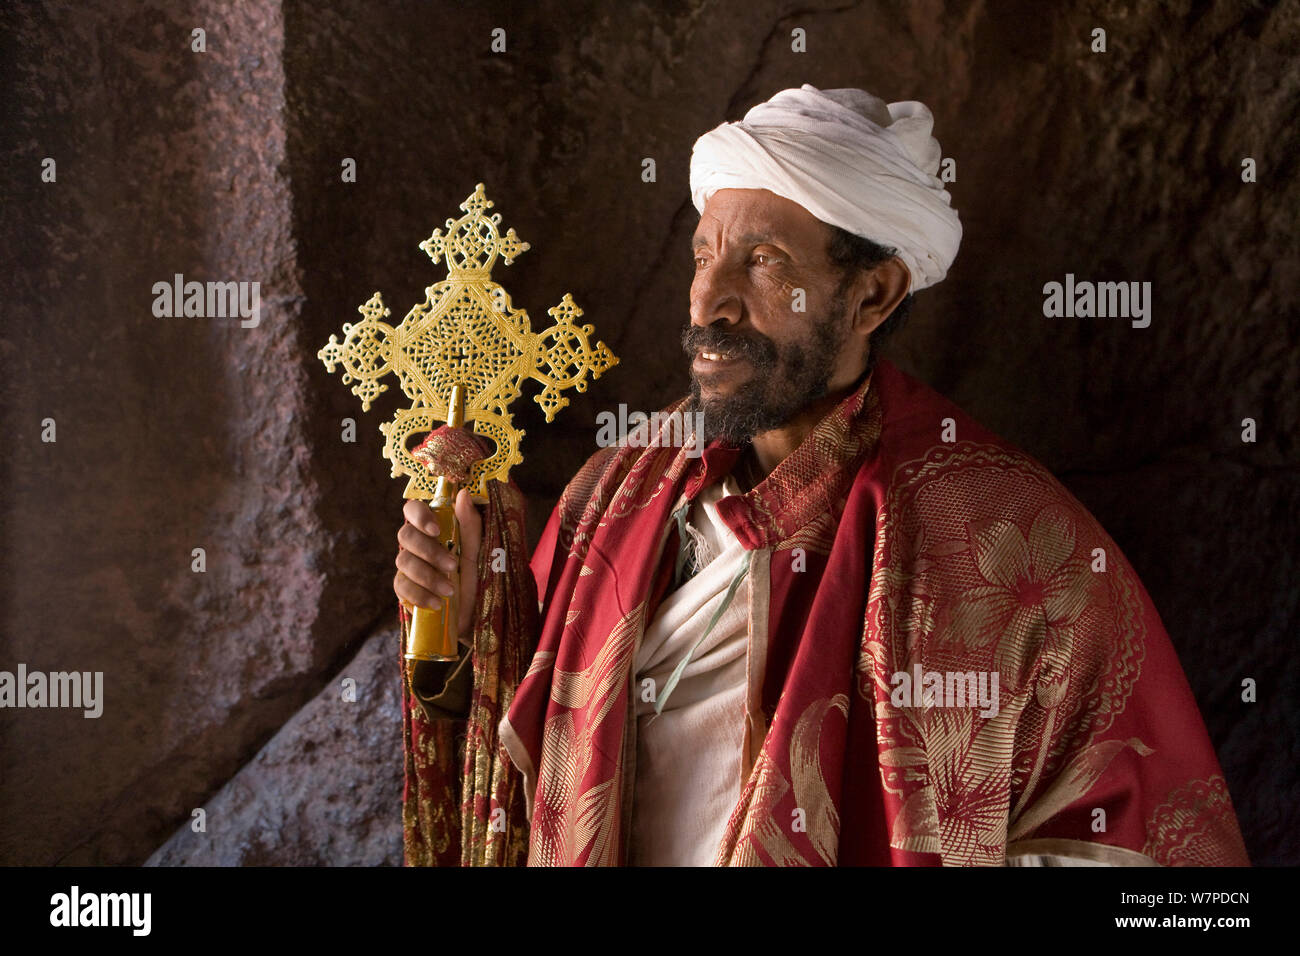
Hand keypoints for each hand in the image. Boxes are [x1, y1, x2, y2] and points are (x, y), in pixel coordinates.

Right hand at [394, 488, 483, 645]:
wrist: (474, 615)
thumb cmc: (477, 579)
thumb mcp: (478, 552)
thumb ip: (470, 526)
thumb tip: (462, 494)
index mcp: (433, 529)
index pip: (412, 510)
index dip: (419, 515)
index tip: (436, 530)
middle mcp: (417, 544)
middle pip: (406, 535)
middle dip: (429, 551)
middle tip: (453, 566)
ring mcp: (408, 566)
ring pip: (403, 560)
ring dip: (427, 576)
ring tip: (450, 591)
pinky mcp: (404, 589)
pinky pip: (401, 586)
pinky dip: (420, 595)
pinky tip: (437, 604)